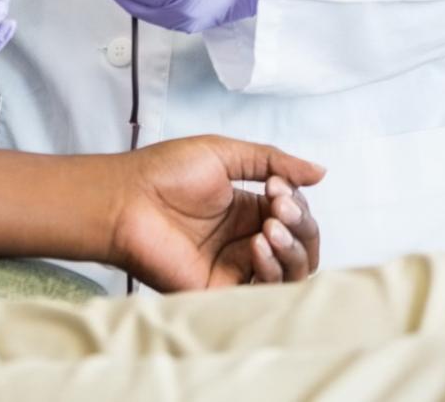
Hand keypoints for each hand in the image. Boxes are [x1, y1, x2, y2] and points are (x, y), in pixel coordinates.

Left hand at [110, 136, 322, 291]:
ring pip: (291, 272)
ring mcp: (235, 266)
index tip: (277, 187)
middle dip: (301, 226)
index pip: (296, 216)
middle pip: (301, 246)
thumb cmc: (164, 172)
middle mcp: (246, 240)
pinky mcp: (222, 289)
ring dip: (292, 250)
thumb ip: (272, 161)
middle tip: (279, 208)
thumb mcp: (224, 153)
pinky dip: (272, 269)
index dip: (296, 204)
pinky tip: (256, 245)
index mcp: (247, 210)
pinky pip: (265, 291)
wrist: (124, 198)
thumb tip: (320, 171)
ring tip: (269, 228)